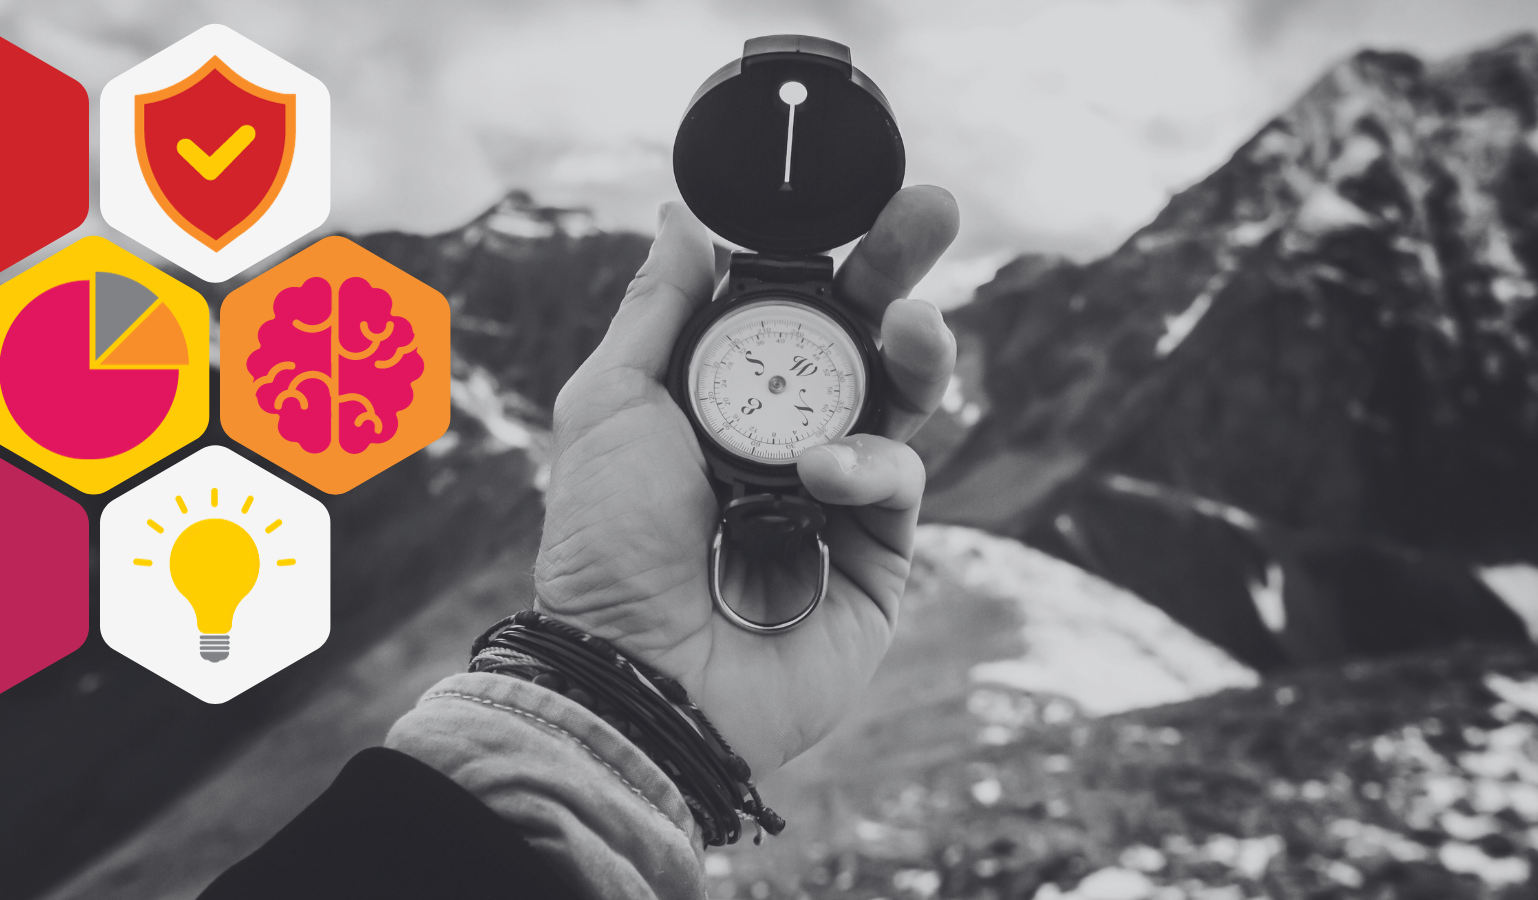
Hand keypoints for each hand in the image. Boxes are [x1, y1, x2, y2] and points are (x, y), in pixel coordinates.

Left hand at [534, 187, 958, 781]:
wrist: (634, 671)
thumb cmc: (606, 541)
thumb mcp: (611, 402)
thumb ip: (660, 309)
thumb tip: (682, 220)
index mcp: (723, 397)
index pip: (793, 309)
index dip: (829, 255)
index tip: (860, 202)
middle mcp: (786, 439)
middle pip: (861, 340)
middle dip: (899, 271)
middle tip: (931, 212)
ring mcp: (836, 498)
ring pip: (901, 404)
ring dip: (915, 354)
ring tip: (912, 326)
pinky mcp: (876, 555)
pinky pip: (899, 483)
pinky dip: (867, 466)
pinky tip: (824, 474)